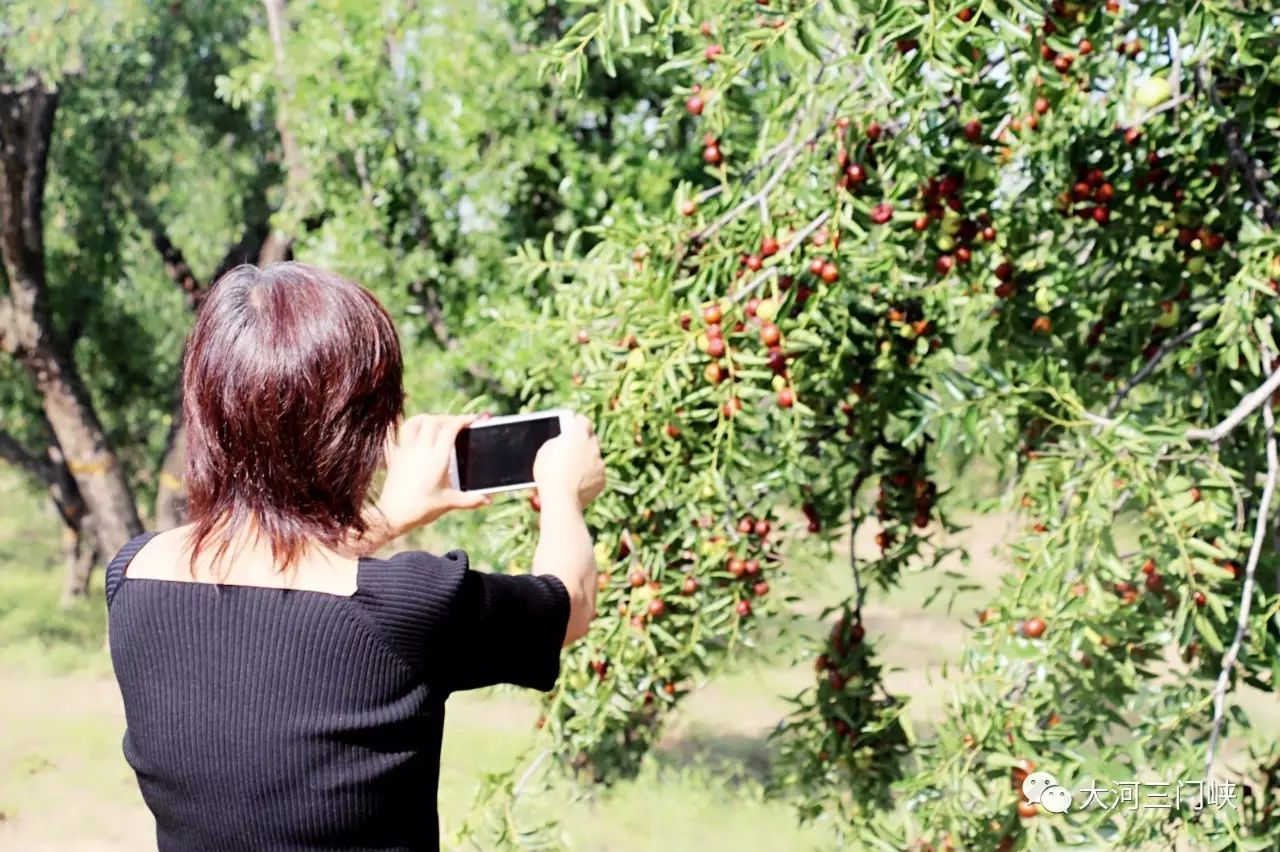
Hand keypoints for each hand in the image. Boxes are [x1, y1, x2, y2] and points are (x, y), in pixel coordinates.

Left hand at [373, 413, 489, 536]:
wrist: (392, 516)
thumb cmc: (422, 509)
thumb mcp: (449, 503)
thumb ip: (470, 500)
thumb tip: (488, 500)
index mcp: (437, 459)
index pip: (450, 428)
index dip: (462, 420)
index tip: (472, 419)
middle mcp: (421, 451)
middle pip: (433, 421)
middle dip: (447, 418)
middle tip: (456, 424)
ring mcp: (406, 452)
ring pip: (414, 423)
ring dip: (426, 419)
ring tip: (435, 423)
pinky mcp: (395, 457)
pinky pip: (396, 435)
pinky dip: (402, 426)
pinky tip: (405, 427)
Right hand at [533, 413, 604, 508]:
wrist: (561, 497)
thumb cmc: (549, 472)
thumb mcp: (545, 450)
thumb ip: (557, 442)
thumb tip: (563, 441)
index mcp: (578, 434)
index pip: (583, 421)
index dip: (578, 422)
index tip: (574, 424)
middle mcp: (593, 446)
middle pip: (590, 440)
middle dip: (582, 443)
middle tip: (571, 448)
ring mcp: (600, 463)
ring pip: (593, 458)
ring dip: (585, 462)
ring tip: (571, 471)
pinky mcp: (602, 479)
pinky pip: (595, 474)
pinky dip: (588, 477)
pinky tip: (576, 483)